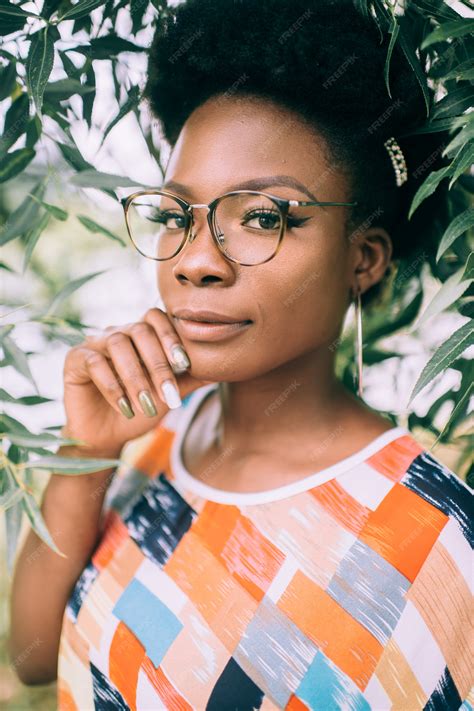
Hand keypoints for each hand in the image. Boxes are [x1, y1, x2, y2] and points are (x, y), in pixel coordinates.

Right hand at [61, 307, 213, 456]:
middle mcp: (118, 332)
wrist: (108, 436)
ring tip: (146, 406)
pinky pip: (95, 363)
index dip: (171, 337)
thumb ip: (192, 377)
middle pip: (140, 330)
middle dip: (158, 364)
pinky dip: (113, 387)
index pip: (157, 318)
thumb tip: (226, 366)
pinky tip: (126, 408)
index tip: (185, 364)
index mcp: (142, 335)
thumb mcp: (170, 393)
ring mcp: (95, 343)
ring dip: (136, 378)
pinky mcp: (75, 359)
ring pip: (118, 345)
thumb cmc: (141, 410)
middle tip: (170, 395)